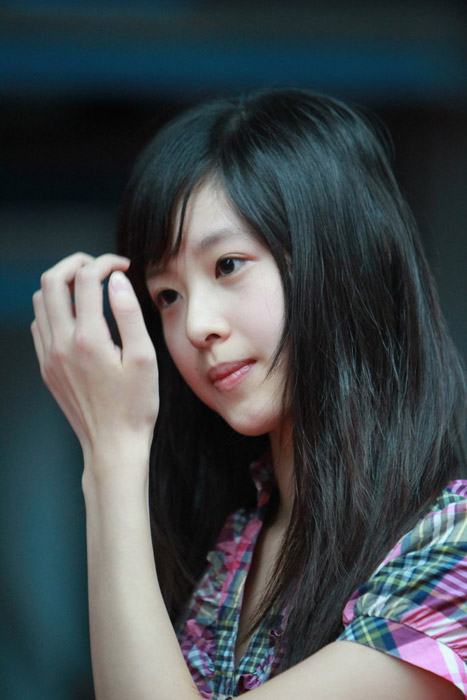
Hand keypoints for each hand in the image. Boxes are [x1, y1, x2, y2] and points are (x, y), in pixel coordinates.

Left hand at [31, 252, 158, 481]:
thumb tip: (117, 280)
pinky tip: (76, 315)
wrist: (113, 445)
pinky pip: (39, 325)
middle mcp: (61, 344)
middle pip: (51, 281)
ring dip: (61, 284)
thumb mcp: (144, 358)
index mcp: (88, 339)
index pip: (87, 279)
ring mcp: (48, 356)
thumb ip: (129, 314)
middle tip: (99, 267)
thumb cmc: (135, 406)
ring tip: (87, 287)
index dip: (106, 263)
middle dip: (76, 263)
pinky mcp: (46, 367)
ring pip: (39, 301)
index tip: (123, 267)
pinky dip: (53, 308)